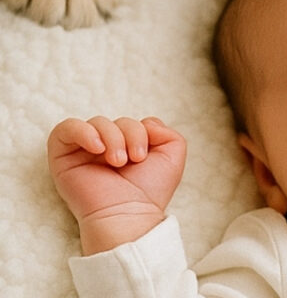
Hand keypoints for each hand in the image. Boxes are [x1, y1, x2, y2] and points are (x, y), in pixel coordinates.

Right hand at [47, 116, 185, 254]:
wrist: (128, 214)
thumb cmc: (149, 191)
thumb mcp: (173, 156)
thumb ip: (169, 133)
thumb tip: (147, 123)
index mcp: (130, 148)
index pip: (136, 122)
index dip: (144, 130)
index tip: (146, 154)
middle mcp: (107, 148)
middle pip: (119, 121)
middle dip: (131, 133)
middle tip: (134, 159)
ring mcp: (84, 152)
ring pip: (97, 122)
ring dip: (113, 137)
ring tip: (118, 161)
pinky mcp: (64, 158)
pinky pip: (66, 128)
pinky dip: (83, 131)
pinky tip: (97, 147)